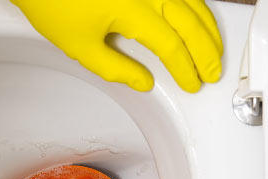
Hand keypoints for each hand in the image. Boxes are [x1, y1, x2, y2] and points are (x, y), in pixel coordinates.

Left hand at [11, 0, 222, 92]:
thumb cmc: (54, 4)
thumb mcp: (81, 47)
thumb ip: (116, 68)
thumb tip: (143, 82)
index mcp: (132, 9)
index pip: (171, 45)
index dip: (185, 68)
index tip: (191, 83)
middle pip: (190, 23)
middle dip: (205, 52)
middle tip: (212, 73)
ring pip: (192, 3)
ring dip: (206, 29)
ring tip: (213, 51)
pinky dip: (196, 8)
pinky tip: (198, 21)